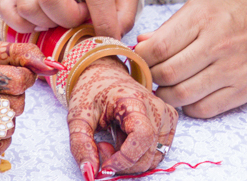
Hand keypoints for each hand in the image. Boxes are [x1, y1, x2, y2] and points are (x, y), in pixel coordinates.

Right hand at [0, 0, 139, 37]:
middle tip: (80, 15)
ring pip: (27, 5)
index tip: (108, 37)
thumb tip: (110, 37)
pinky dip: (20, 23)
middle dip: (68, 19)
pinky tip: (41, 22)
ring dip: (46, 22)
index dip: (104, 24)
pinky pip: (7, 7)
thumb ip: (125, 10)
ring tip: (62, 15)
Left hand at [68, 58, 177, 178]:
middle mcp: (157, 108)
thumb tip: (90, 174)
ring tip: (113, 142)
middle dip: (121, 162)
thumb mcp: (78, 117)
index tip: (104, 166)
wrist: (105, 74)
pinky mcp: (169, 122)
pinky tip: (125, 140)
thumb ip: (81, 145)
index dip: (124, 159)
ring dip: (130, 160)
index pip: (142, 137)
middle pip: (146, 155)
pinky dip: (139, 155)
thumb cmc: (92, 92)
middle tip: (101, 148)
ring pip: (153, 158)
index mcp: (135, 100)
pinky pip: (157, 153)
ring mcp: (166, 115)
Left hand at [135, 0, 246, 117]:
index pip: (159, 47)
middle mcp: (218, 44)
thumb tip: (140, 44)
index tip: (137, 60)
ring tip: (166, 86)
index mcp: (204, 17)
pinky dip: (189, 107)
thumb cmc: (238, 14)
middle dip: (152, 78)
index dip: (141, 58)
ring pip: (183, 95)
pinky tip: (188, 94)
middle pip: (168, 73)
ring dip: (167, 95)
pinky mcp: (242, 91)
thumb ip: (171, 26)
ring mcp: (232, 70)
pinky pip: (204, 109)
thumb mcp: (203, 6)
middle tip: (150, 75)